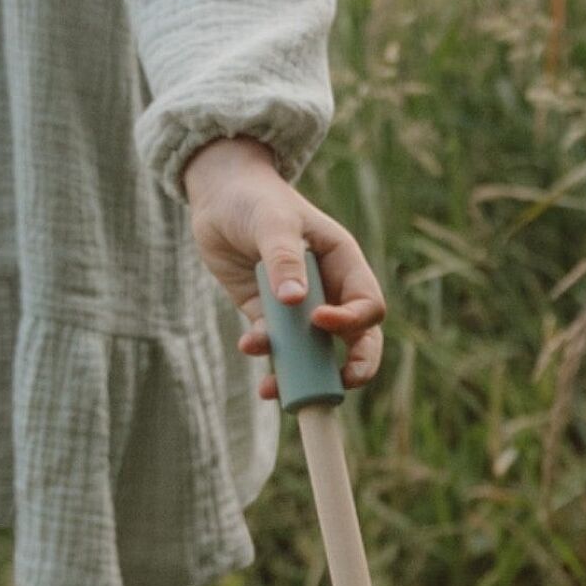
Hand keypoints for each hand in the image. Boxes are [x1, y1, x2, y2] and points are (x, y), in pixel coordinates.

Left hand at [182, 135, 385, 399]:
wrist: (217, 195)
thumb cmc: (254, 199)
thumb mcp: (272, 222)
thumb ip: (285, 259)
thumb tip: (296, 301)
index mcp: (344, 264)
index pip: (367, 305)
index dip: (352, 321)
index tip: (318, 320)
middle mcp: (329, 290)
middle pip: (357, 340)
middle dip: (352, 367)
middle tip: (340, 386)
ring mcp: (299, 307)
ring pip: (314, 352)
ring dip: (300, 373)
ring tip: (274, 389)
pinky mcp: (269, 316)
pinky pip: (275, 345)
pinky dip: (265, 353)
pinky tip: (248, 346)